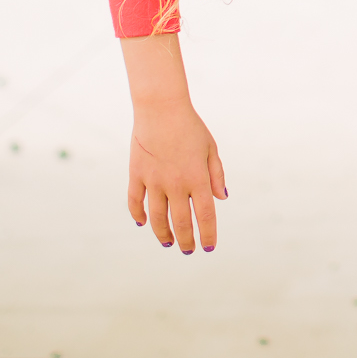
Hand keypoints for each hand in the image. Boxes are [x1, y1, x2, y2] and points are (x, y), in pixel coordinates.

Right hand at [125, 93, 226, 252]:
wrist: (161, 108)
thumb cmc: (190, 127)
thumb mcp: (210, 148)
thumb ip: (216, 175)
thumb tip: (221, 199)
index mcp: (197, 178)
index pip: (205, 215)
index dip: (207, 234)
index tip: (208, 247)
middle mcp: (176, 183)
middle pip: (181, 222)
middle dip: (185, 241)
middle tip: (187, 250)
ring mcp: (154, 180)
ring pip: (157, 218)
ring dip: (163, 234)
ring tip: (168, 242)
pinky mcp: (136, 174)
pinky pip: (135, 202)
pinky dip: (138, 215)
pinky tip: (143, 222)